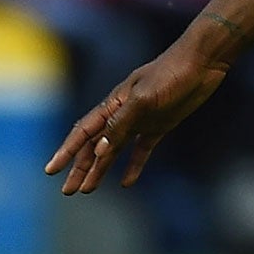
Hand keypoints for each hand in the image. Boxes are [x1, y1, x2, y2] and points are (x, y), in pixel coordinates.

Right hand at [44, 46, 229, 193]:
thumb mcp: (144, 98)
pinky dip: (134, 165)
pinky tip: (127, 182)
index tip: (50, 171)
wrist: (203, 62)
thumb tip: (100, 151)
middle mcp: (123, 114)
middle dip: (80, 168)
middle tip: (68, 191)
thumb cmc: (171, 74)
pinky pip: (141, 150)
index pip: (83, 133)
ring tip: (88, 190)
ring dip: (101, 169)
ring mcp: (141, 120)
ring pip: (114, 150)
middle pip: (95, 146)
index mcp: (113, 105)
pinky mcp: (160, 125)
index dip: (66, 152)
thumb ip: (122, 124)